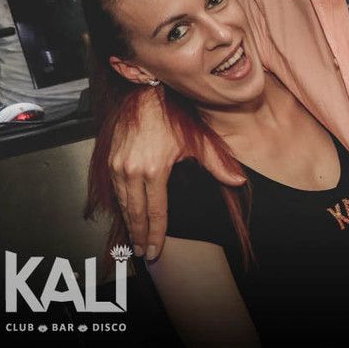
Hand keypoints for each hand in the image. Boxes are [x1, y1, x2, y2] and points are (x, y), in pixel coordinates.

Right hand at [109, 88, 243, 260]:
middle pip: (135, 212)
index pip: (155, 211)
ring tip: (134, 239)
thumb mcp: (199, 141)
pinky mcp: (110, 159)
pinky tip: (127, 215)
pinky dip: (121, 205)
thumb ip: (218, 165)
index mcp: (153, 169)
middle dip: (139, 235)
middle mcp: (131, 169)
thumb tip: (239, 181)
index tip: (156, 250)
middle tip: (143, 252)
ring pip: (123, 203)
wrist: (148, 95)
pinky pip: (115, 190)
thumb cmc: (174, 116)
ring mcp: (117, 165)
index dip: (156, 233)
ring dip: (129, 223)